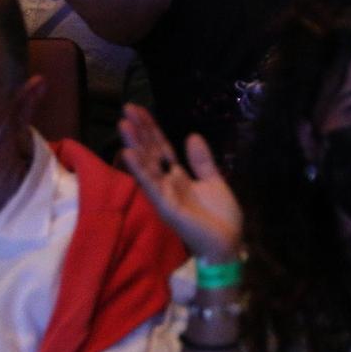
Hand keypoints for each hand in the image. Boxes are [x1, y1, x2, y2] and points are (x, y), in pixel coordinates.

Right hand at [117, 103, 242, 263]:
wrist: (227, 243)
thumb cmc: (220, 215)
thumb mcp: (214, 181)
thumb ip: (201, 160)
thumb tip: (190, 135)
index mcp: (178, 176)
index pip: (160, 147)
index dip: (151, 128)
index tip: (138, 109)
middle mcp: (166, 183)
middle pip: (150, 152)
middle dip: (139, 131)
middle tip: (127, 108)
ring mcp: (164, 195)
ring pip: (146, 166)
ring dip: (134, 145)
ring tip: (124, 124)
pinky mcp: (165, 207)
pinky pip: (150, 186)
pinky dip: (140, 170)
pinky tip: (129, 154)